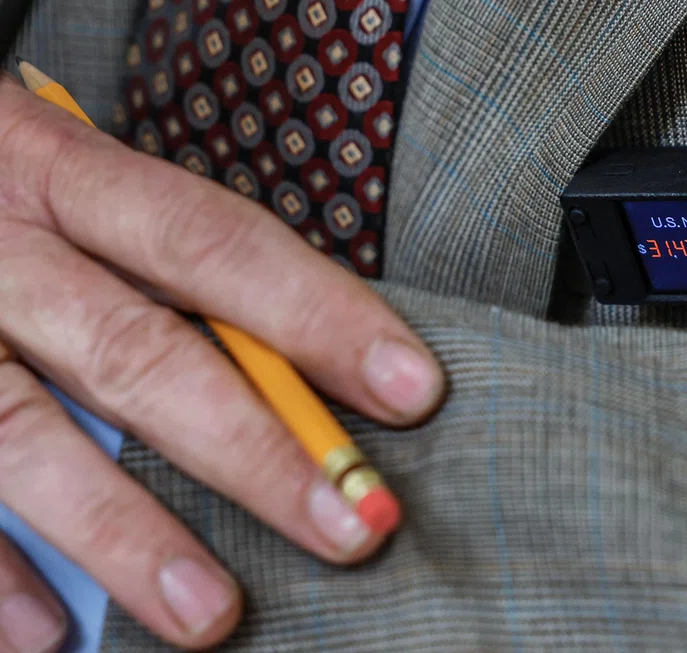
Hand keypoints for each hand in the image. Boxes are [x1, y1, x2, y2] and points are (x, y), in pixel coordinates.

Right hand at [0, 78, 443, 650]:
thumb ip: (162, 261)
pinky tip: (48, 636)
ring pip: (22, 435)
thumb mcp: (69, 186)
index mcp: (61, 174)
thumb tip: (295, 371)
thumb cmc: (1, 195)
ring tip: (214, 618)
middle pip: (136, 353)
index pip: (212, 243)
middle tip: (350, 531)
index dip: (317, 315)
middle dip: (252, 451)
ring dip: (125, 534)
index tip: (414, 390)